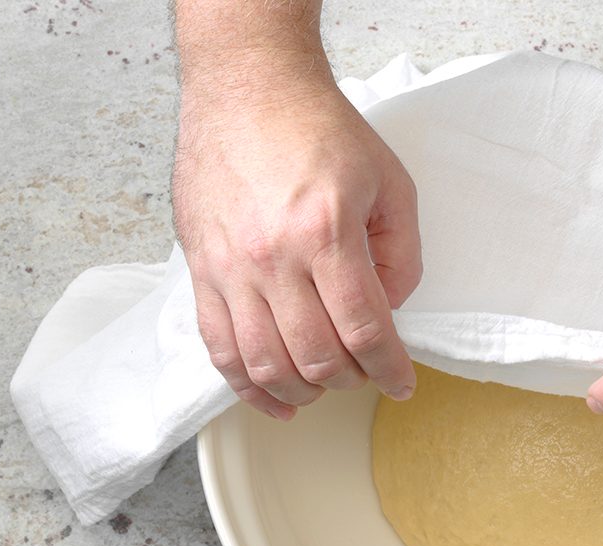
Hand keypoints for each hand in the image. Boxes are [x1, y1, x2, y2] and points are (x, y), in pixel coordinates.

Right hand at [172, 53, 420, 419]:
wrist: (247, 89)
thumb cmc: (318, 129)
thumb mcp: (390, 183)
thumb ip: (402, 254)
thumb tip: (391, 310)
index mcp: (325, 232)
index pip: (364, 329)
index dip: (390, 369)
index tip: (402, 382)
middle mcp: (272, 257)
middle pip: (317, 356)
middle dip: (352, 378)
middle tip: (367, 371)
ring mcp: (230, 267)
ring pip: (265, 364)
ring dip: (304, 390)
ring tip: (326, 385)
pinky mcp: (201, 269)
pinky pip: (219, 347)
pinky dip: (247, 387)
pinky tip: (276, 399)